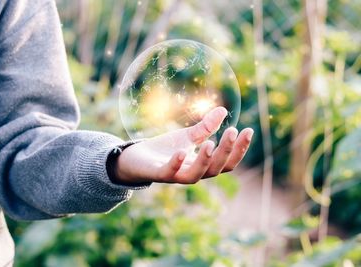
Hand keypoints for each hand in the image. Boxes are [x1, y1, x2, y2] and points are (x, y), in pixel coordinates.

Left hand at [115, 106, 252, 183]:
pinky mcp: (157, 174)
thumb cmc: (164, 149)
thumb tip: (223, 110)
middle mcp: (192, 172)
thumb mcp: (187, 136)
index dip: (238, 149)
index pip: (226, 161)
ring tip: (210, 142)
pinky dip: (176, 164)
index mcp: (202, 165)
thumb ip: (205, 128)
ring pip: (195, 176)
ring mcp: (175, 175)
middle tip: (232, 131)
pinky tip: (181, 151)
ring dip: (204, 160)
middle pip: (215, 169)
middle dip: (226, 151)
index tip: (248, 130)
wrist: (136, 158)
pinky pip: (169, 173)